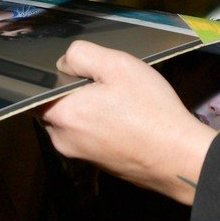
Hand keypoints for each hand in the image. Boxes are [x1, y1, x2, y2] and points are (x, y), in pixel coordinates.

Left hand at [40, 41, 215, 204]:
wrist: (178, 157)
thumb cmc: (150, 110)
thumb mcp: (118, 65)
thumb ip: (82, 55)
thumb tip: (64, 63)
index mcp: (62, 114)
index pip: (41, 90)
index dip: (62, 75)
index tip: (86, 72)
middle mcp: (63, 140)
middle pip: (57, 106)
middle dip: (76, 92)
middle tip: (109, 85)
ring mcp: (80, 156)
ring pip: (74, 122)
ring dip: (90, 109)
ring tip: (122, 102)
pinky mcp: (97, 165)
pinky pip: (90, 137)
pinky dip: (102, 126)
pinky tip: (127, 119)